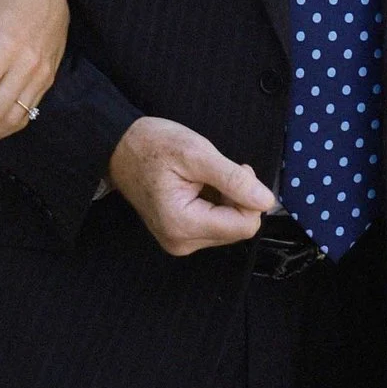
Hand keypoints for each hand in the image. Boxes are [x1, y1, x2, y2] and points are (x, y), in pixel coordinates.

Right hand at [106, 116, 276, 256]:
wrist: (120, 148)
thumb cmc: (152, 145)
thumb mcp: (197, 153)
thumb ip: (234, 180)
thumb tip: (266, 201)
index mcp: (183, 225)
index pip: (244, 226)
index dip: (249, 196)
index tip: (236, 170)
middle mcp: (181, 242)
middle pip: (238, 228)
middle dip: (237, 198)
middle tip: (218, 171)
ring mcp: (179, 242)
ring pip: (229, 227)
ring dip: (227, 201)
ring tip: (204, 178)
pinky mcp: (180, 236)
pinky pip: (215, 226)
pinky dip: (216, 205)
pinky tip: (199, 187)